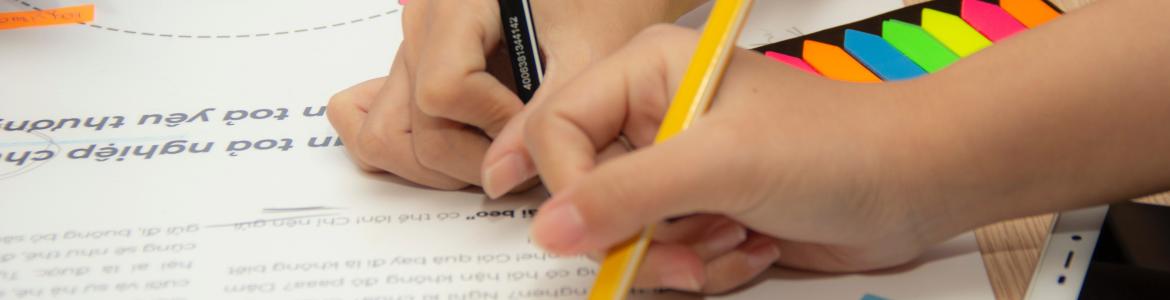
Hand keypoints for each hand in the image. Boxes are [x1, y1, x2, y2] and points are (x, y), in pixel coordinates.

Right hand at [328, 0, 701, 189]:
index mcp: (455, 5)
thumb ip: (546, 116)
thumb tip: (497, 177)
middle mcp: (420, 26)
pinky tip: (466, 145)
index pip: (441, 92)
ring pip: (385, 136)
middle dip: (471, 160)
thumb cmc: (598, 3)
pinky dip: (413, 153)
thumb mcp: (590, 52)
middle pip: (410, 127)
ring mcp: (409, 52)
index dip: (492, 125)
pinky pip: (379, 123)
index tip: (535, 124)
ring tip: (499, 152)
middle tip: (525, 154)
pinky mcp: (412, 74)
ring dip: (439, 165)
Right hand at [490, 24, 973, 291]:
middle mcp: (652, 117)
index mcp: (645, 73)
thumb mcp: (722, 163)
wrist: (913, 185)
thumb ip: (627, 194)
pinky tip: (751, 244)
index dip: (568, 187)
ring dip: (677, 257)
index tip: (592, 230)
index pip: (557, 130)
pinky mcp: (701, 213)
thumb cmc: (834, 147)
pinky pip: (662, 259)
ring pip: (622, 236)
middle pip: (584, 192)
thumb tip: (548, 227)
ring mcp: (677, 170)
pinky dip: (704, 268)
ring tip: (733, 235)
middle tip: (678, 247)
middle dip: (633, 233)